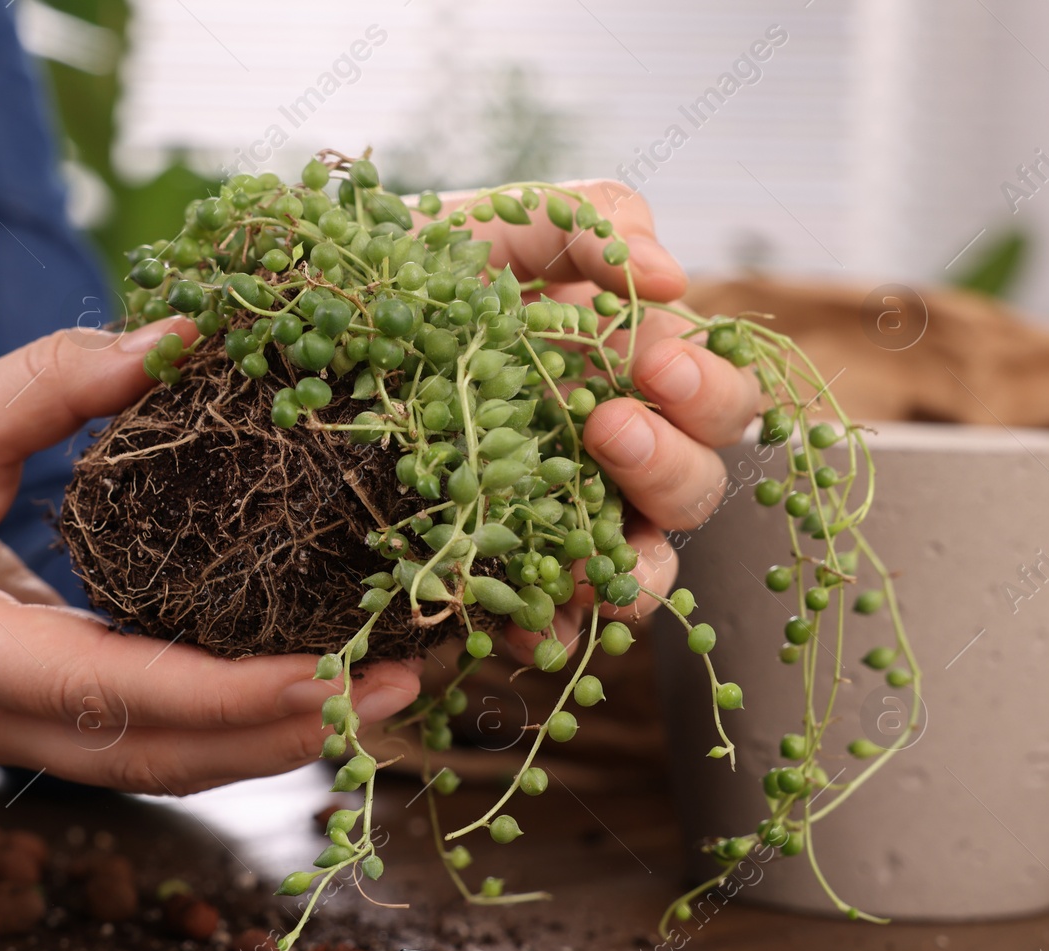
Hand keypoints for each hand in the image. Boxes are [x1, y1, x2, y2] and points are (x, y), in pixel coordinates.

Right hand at [0, 318, 421, 795]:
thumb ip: (55, 380)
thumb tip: (186, 336)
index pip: (98, 690)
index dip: (222, 693)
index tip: (333, 672)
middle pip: (142, 755)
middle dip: (276, 730)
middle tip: (396, 686)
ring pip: (144, 767)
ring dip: (261, 740)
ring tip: (370, 694)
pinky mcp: (11, 726)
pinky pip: (129, 742)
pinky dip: (214, 723)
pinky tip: (293, 688)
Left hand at [443, 180, 760, 648]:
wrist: (329, 315)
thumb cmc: (427, 263)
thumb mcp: (502, 221)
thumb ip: (591, 221)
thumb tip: (671, 277)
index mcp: (639, 372)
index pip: (719, 399)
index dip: (705, 390)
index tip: (650, 362)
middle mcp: (618, 450)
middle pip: (697, 487)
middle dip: (667, 465)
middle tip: (604, 428)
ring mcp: (567, 513)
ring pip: (643, 566)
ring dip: (630, 571)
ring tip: (590, 564)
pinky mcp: (508, 564)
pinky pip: (554, 620)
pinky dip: (552, 632)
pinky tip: (528, 632)